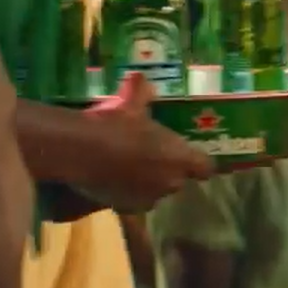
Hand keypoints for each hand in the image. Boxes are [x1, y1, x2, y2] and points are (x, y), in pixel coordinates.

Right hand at [60, 73, 213, 216]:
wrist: (82, 151)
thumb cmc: (116, 125)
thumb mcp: (130, 102)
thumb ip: (141, 92)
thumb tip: (140, 78)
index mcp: (180, 158)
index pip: (205, 167)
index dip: (198, 162)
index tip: (189, 155)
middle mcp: (170, 183)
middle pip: (178, 180)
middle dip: (168, 170)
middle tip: (151, 154)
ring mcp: (148, 199)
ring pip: (154, 192)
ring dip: (147, 183)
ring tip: (127, 167)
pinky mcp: (124, 208)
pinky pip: (132, 203)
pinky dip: (125, 194)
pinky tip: (112, 181)